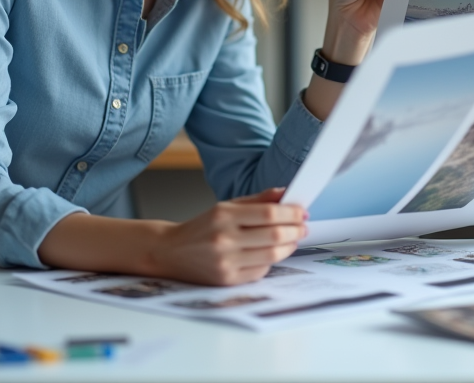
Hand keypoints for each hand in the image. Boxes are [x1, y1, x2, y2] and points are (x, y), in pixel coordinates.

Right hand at [150, 188, 305, 285]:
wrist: (171, 252)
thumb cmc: (201, 228)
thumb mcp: (226, 207)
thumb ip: (257, 200)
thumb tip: (285, 193)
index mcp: (224, 215)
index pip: (269, 214)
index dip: (291, 213)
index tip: (302, 212)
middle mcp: (224, 239)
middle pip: (274, 235)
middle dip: (295, 230)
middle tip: (303, 227)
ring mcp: (226, 262)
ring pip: (272, 255)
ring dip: (289, 246)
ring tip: (292, 239)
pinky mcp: (227, 280)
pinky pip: (261, 270)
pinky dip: (271, 260)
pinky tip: (271, 253)